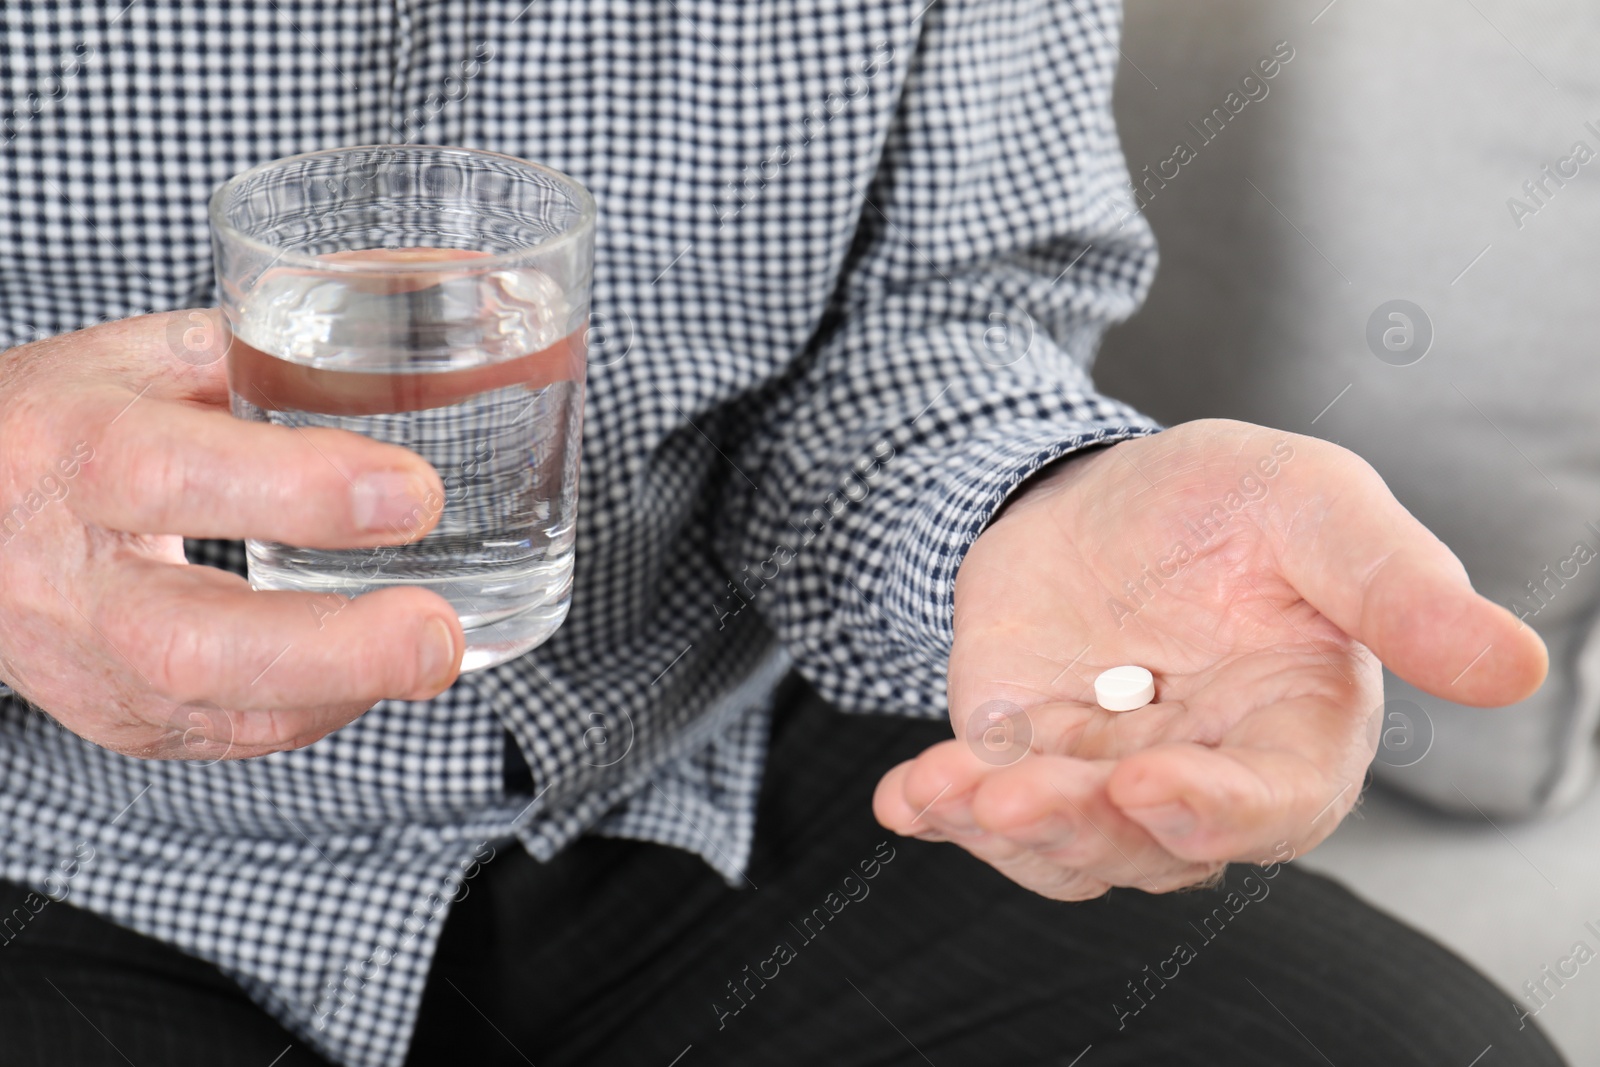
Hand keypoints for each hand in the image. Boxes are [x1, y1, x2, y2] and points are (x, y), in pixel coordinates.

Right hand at [0, 310, 463, 759]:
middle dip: (337, 647)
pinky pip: (231, 735)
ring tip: (433, 651)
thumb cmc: (60, 427)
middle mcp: (67, 577)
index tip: (414, 494)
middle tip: (437, 630)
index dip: (303, 492)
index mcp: (72, 453)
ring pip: (215, 711)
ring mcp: (87, 664)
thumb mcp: (135, 363)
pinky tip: (370, 669)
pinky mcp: (118, 719)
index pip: (180, 477)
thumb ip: (257, 360)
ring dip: (344, 688)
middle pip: (194, 644)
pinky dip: (318, 706)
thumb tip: (397, 369)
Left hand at [873, 419, 1545, 898]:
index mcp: (1295, 727)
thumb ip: (1394, 583)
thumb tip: (1517, 668)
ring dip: (1008, 832)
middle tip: (1018, 796)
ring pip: (1067, 849)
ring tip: (951, 790)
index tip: (1149, 786)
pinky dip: (943, 811)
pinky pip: (987, 815)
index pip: (1277, 806)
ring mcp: (1105, 779)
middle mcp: (1203, 774)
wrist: (1093, 489)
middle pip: (1154, 844)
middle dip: (1084, 831)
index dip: (1219, 812)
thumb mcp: (1310, 504)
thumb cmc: (1223, 500)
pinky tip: (904, 797)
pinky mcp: (1024, 763)